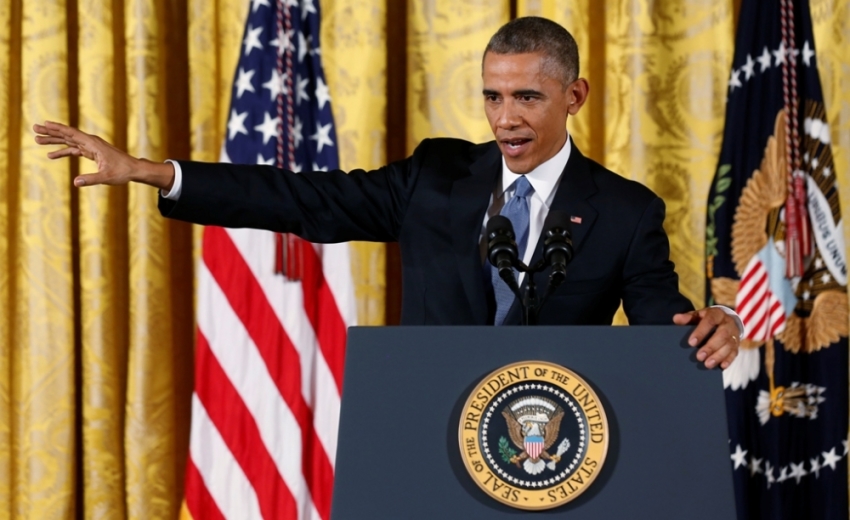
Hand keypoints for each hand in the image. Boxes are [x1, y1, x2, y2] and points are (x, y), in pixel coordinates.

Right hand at [33, 121, 173, 190]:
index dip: (57, 128)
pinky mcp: (91, 153)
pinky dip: (63, 151)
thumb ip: (91, 179)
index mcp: (93, 144)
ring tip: (38, 140)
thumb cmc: (122, 172)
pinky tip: (51, 155)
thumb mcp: (106, 177)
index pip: (72, 133)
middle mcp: (91, 142)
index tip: (44, 124)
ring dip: (54, 141)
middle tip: (34, 129)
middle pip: (67, 135)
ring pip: (69, 141)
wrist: (133, 170)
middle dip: (51, 132)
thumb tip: (75, 183)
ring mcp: (91, 147)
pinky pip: (74, 150)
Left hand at [673, 307, 739, 368]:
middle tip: (699, 357)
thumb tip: (676, 318)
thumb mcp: (698, 315)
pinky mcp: (737, 344)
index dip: (701, 332)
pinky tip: (722, 366)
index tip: (691, 342)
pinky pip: (735, 353)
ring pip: (729, 345)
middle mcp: (728, 323)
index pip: (710, 321)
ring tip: (707, 364)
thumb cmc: (707, 319)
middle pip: (722, 335)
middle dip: (710, 347)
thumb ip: (688, 317)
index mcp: (717, 314)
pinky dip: (728, 360)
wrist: (725, 320)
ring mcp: (734, 334)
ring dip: (718, 356)